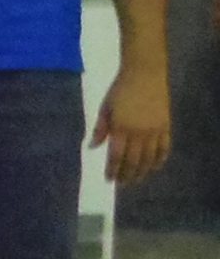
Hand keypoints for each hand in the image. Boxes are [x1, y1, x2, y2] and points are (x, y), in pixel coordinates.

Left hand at [91, 62, 171, 184]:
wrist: (144, 74)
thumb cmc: (120, 90)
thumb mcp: (105, 108)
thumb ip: (100, 129)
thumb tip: (92, 147)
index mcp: (121, 128)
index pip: (116, 156)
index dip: (112, 170)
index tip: (108, 179)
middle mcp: (139, 133)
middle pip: (133, 161)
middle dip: (126, 174)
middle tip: (122, 183)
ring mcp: (154, 131)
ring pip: (149, 158)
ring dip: (142, 171)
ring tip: (136, 179)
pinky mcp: (166, 126)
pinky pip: (164, 148)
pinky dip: (160, 159)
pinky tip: (155, 167)